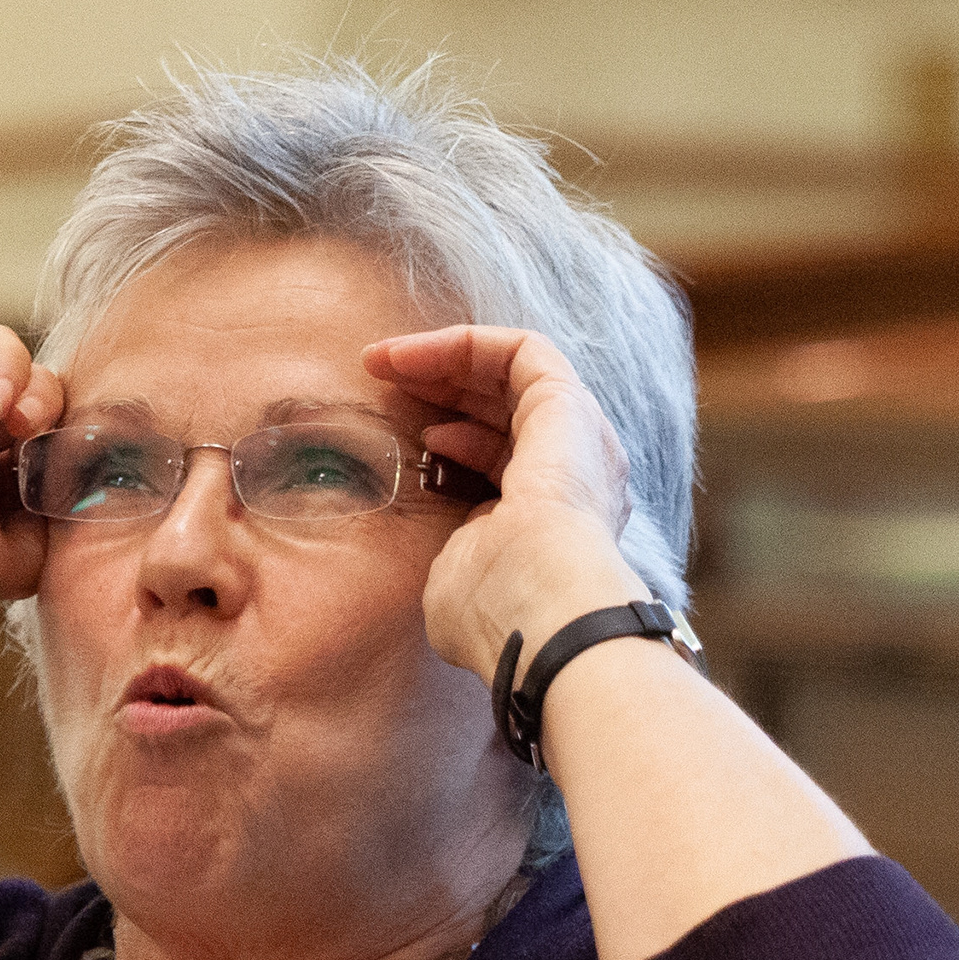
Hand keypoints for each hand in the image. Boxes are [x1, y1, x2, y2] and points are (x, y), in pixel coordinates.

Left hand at [362, 324, 648, 682]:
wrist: (539, 610)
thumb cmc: (497, 615)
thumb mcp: (457, 580)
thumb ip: (453, 555)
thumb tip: (447, 563)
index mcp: (554, 522)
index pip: (503, 460)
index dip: (449, 438)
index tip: (394, 429)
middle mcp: (576, 476)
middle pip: (507, 410)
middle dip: (441, 386)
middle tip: (380, 375)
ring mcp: (578, 440)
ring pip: (513, 375)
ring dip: (445, 358)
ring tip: (382, 360)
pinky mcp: (569, 406)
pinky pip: (523, 351)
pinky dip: (465, 344)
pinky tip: (411, 355)